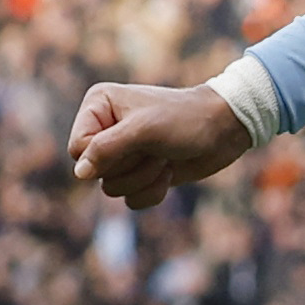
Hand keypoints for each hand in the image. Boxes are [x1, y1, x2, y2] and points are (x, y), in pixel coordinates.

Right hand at [66, 83, 251, 208]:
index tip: (134, 139)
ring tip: (165, 156)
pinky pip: (130, 199)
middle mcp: (105, 128)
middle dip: (130, 165)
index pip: (78, 148)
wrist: (226, 129)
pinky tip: (170, 170)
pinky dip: (153, 190)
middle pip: (93, 172)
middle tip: (156, 146)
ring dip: (144, 177)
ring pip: (111, 189)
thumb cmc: (187, 119)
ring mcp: (122, 152)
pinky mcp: (139, 172)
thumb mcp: (144, 129)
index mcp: (99, 105)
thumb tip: (79, 174)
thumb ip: (106, 149)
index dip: (105, 154)